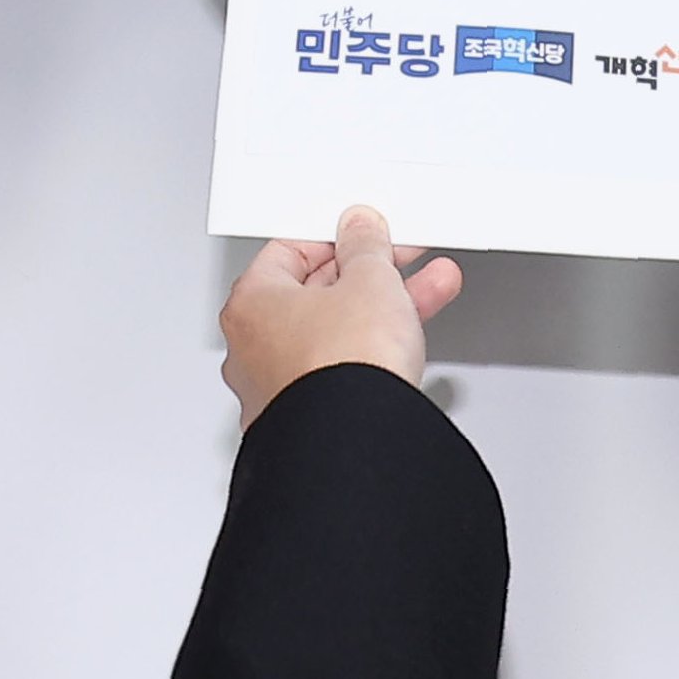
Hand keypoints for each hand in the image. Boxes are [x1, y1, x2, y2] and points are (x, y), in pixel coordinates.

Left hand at [224, 207, 463, 417]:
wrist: (356, 446)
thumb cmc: (340, 369)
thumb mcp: (370, 282)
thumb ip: (366, 248)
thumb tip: (360, 232)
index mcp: (249, 305)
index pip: (287, 252)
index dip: (334, 238)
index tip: (365, 236)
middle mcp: (252, 351)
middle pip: (314, 296)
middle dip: (367, 277)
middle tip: (399, 263)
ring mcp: (277, 391)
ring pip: (334, 335)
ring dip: (382, 312)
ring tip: (428, 292)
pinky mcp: (307, 422)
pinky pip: (341, 371)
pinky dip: (372, 353)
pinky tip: (407, 342)